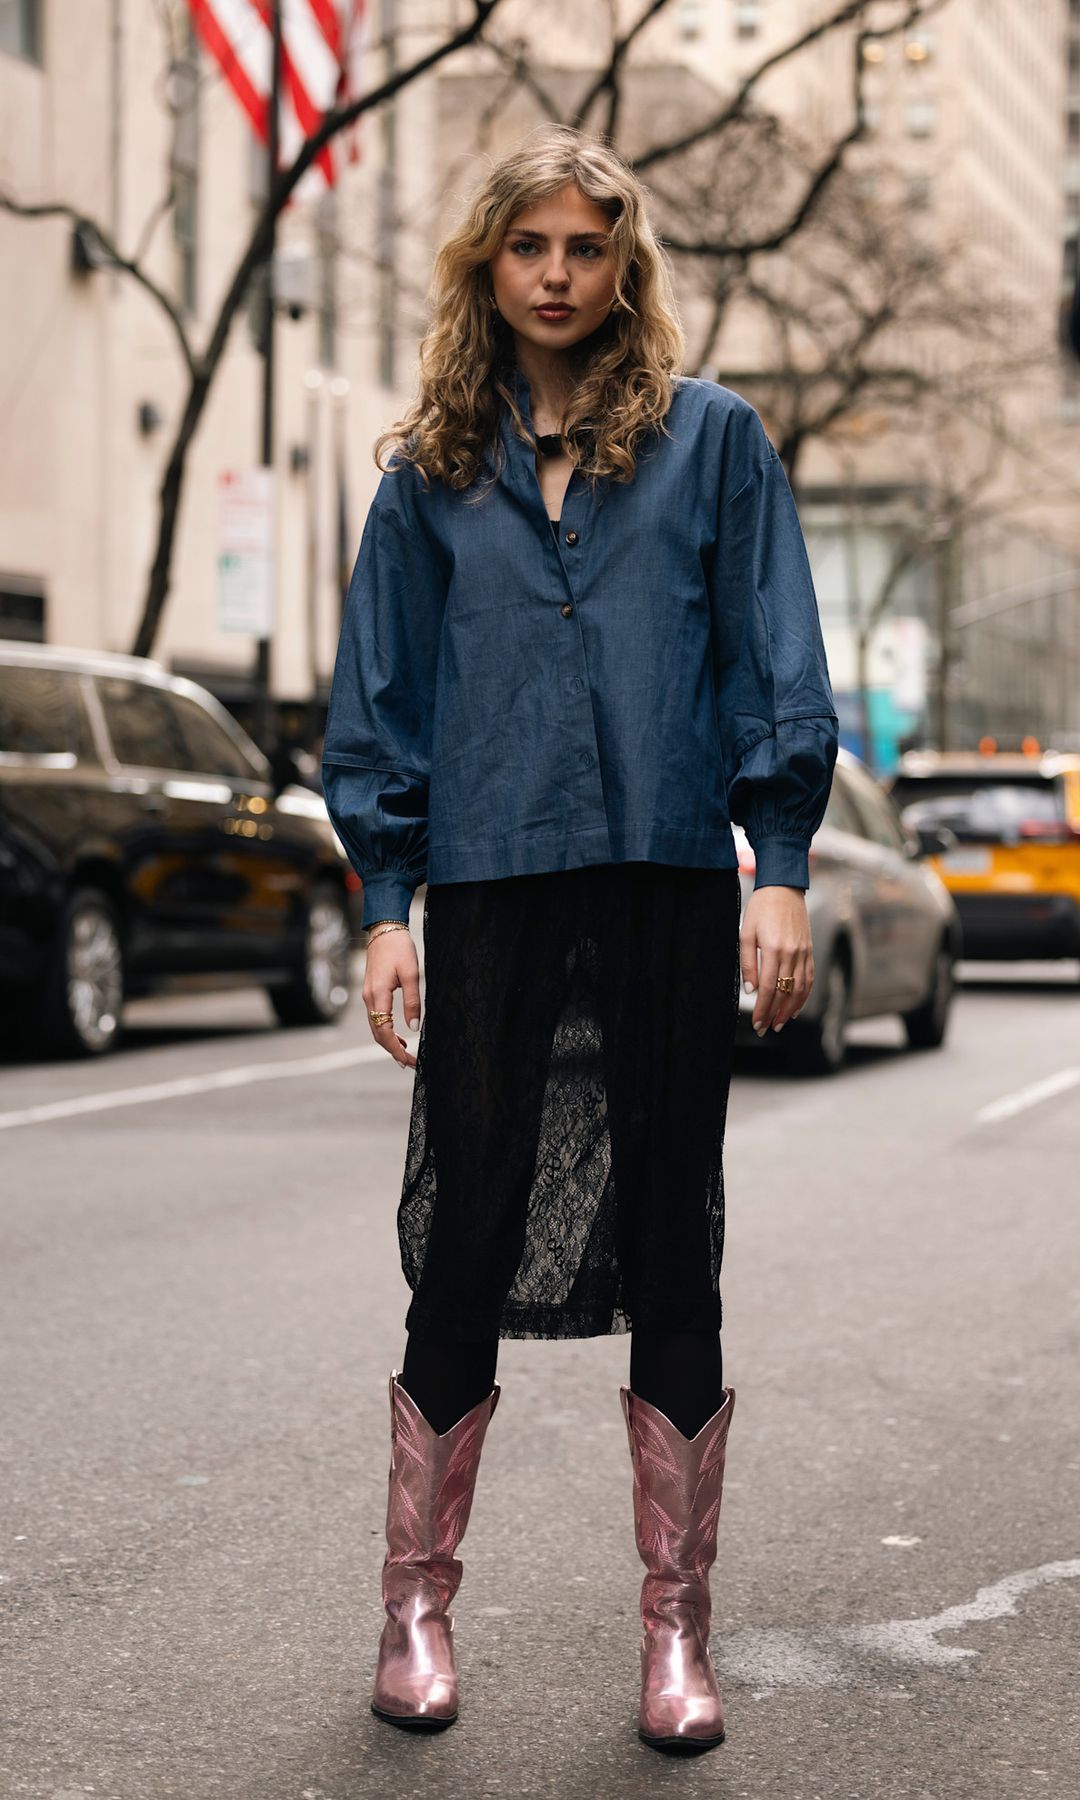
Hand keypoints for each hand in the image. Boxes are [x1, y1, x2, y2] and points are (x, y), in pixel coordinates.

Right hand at [363, 928, 421, 1068]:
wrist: (384, 928)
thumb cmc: (399, 948)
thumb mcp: (412, 974)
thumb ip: (412, 1002)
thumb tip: (413, 1028)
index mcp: (378, 995)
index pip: (384, 1032)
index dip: (396, 1050)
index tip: (410, 1061)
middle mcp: (369, 998)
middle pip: (377, 1034)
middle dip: (393, 1051)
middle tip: (409, 1063)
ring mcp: (367, 995)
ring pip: (375, 1027)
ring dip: (389, 1042)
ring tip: (405, 1054)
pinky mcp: (371, 991)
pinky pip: (376, 1017)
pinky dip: (385, 1030)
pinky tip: (398, 1036)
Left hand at [740, 885, 813, 1035]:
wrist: (784, 887)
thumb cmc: (761, 908)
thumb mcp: (746, 933)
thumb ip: (747, 962)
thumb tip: (751, 989)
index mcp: (774, 949)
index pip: (769, 988)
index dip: (763, 1009)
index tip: (757, 1022)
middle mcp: (792, 953)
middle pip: (785, 992)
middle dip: (774, 1014)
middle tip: (765, 1028)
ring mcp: (804, 952)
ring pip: (800, 989)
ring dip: (790, 1010)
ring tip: (780, 1023)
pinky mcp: (810, 950)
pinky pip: (809, 978)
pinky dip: (804, 996)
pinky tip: (795, 1008)